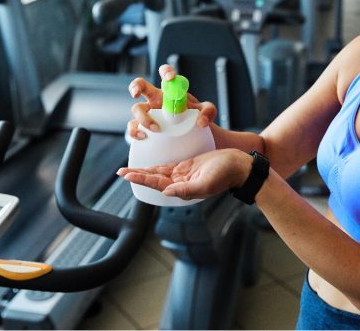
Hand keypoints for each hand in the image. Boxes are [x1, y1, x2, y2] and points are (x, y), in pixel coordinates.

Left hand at [117, 149, 251, 199]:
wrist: (238, 166)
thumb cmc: (226, 174)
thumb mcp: (206, 182)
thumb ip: (186, 189)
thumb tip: (166, 192)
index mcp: (183, 189)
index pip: (157, 184)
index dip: (142, 179)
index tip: (128, 175)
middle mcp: (180, 183)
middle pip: (154, 179)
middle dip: (137, 175)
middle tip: (121, 172)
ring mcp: (183, 175)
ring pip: (159, 173)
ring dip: (144, 172)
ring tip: (129, 170)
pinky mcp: (188, 166)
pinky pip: (168, 166)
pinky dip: (157, 166)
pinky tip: (148, 167)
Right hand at [127, 64, 217, 139]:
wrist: (195, 135)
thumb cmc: (197, 117)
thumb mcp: (207, 112)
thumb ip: (209, 112)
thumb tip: (201, 121)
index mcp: (170, 89)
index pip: (165, 73)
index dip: (166, 71)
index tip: (170, 78)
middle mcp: (156, 98)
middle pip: (140, 85)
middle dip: (135, 86)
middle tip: (136, 94)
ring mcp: (148, 112)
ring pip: (136, 109)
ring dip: (143, 117)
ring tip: (156, 128)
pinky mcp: (144, 127)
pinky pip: (133, 127)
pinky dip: (135, 131)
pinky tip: (144, 137)